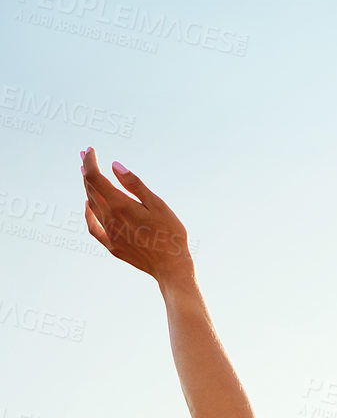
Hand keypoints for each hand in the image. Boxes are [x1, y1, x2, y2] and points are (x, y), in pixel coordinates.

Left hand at [79, 147, 193, 285]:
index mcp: (120, 205)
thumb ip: (135, 185)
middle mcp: (109, 218)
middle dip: (86, 171)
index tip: (89, 150)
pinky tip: (88, 205)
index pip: (95, 177)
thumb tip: (114, 166)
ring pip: (92, 204)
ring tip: (87, 176)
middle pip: (91, 189)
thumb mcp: (158, 205)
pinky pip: (93, 226)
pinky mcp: (112, 245)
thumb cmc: (171, 234)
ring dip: (88, 188)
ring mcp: (109, 233)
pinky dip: (88, 212)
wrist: (171, 267)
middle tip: (84, 156)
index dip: (89, 161)